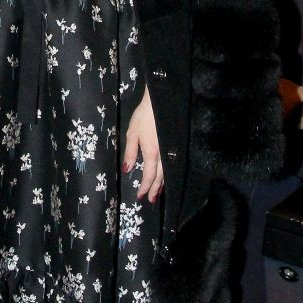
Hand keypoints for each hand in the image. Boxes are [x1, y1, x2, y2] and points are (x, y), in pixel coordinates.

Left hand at [123, 87, 163, 202]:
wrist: (161, 102)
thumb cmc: (143, 117)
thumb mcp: (132, 134)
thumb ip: (130, 153)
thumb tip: (127, 170)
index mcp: (152, 152)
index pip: (149, 175)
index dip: (145, 187)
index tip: (140, 196)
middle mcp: (164, 154)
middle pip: (160, 177)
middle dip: (155, 189)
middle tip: (151, 200)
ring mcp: (171, 151)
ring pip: (168, 172)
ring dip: (162, 183)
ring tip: (158, 192)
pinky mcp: (175, 146)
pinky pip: (172, 164)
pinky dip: (168, 173)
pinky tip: (165, 176)